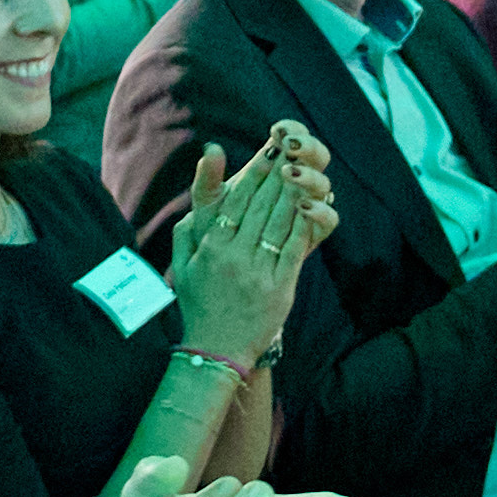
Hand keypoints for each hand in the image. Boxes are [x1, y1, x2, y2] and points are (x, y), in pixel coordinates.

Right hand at [167, 126, 331, 366]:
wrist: (216, 350)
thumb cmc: (199, 303)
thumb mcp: (183, 262)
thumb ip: (190, 224)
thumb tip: (194, 200)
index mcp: (211, 247)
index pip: (236, 200)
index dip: (255, 172)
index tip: (269, 149)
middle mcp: (233, 256)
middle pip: (261, 205)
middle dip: (278, 173)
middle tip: (293, 146)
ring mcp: (257, 273)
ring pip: (279, 223)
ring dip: (293, 191)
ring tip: (305, 166)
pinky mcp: (279, 289)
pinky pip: (293, 250)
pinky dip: (304, 225)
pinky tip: (313, 205)